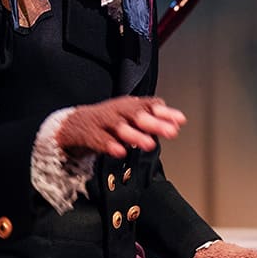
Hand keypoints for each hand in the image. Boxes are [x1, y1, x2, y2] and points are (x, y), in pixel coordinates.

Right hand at [54, 96, 185, 158]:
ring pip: (120, 127)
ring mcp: (105, 122)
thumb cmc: (110, 120)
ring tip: (148, 143)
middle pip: (137, 114)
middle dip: (155, 123)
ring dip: (135, 135)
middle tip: (171, 132)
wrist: (76, 123)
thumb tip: (179, 122)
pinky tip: (120, 151)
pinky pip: (101, 140)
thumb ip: (154, 118)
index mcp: (130, 106)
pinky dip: (111, 146)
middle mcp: (119, 111)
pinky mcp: (92, 135)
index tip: (180, 120)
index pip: (150, 105)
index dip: (166, 113)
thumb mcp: (131, 115)